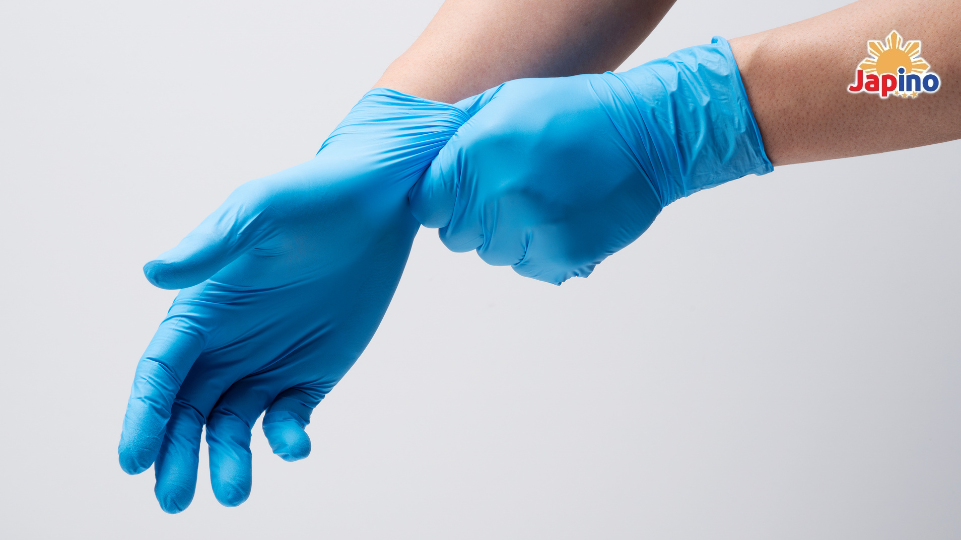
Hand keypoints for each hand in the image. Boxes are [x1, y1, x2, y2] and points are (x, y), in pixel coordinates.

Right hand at [118, 89, 468, 512]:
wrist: (378, 205)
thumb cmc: (310, 198)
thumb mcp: (259, 212)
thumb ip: (211, 247)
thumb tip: (151, 273)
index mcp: (202, 309)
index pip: (160, 371)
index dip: (142, 414)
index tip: (132, 459)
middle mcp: (227, 345)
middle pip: (187, 411)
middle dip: (175, 454)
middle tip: (174, 499)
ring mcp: (268, 363)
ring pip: (233, 426)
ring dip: (229, 460)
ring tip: (234, 494)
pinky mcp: (311, 375)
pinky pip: (290, 418)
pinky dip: (288, 438)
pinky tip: (297, 445)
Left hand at [410, 37, 772, 284]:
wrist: (647, 135)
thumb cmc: (576, 112)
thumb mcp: (507, 100)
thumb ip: (459, 132)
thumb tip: (426, 160)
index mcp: (478, 152)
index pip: (427, 204)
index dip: (442, 199)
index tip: (460, 192)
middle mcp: (499, 194)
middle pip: (455, 235)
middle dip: (472, 218)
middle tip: (506, 193)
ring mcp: (531, 229)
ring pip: (491, 253)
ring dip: (507, 234)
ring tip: (539, 201)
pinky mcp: (561, 256)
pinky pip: (528, 265)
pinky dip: (539, 249)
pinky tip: (559, 218)